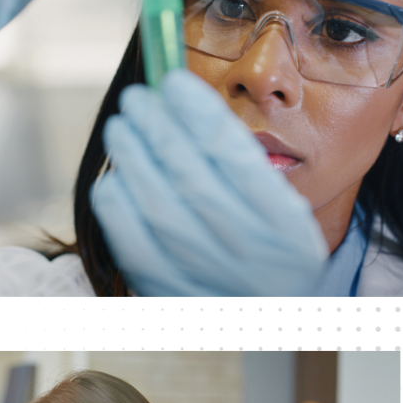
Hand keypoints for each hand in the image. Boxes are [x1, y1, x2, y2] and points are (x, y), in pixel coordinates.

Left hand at [92, 70, 329, 295]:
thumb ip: (242, 164)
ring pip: (159, 209)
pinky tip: (116, 179)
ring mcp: (207, 279)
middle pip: (193, 179)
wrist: (261, 320)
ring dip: (133, 160)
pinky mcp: (168, 295)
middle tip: (137, 98)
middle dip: (159, 130)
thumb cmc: (267, 251)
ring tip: (120, 128)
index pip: (236, 157)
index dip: (199, 113)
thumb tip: (181, 101)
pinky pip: (132, 244)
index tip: (172, 81)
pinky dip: (118, 206)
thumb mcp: (283, 210)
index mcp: (286, 225)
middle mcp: (249, 255)